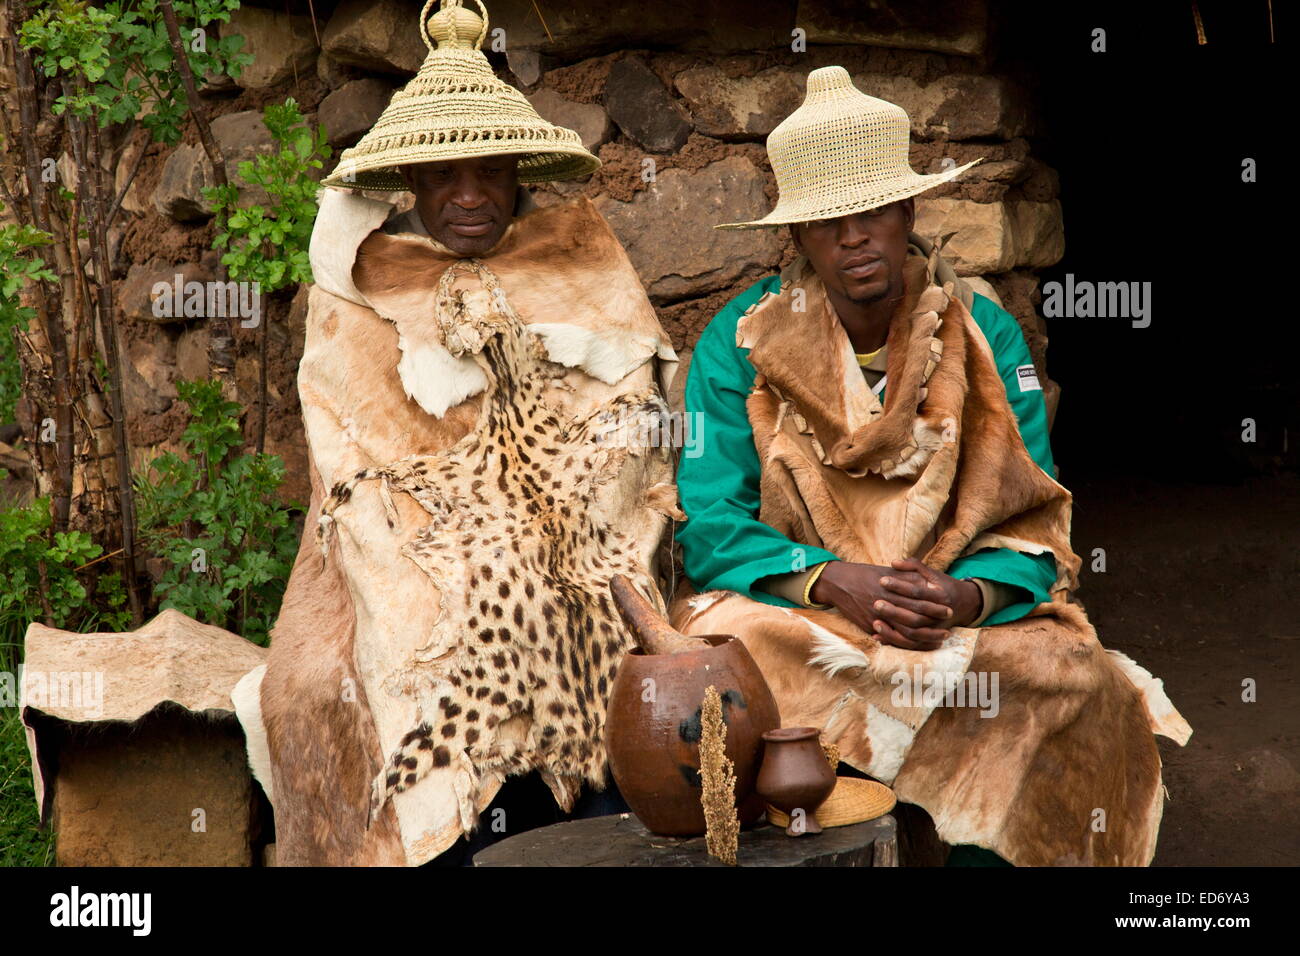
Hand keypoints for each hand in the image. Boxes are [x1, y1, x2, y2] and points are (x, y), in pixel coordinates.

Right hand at [811, 560, 953, 650]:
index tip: (948, 609)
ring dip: (924, 638)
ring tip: (938, 639)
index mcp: (892, 589)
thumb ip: (907, 576)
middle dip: (933, 625)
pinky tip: (916, 644)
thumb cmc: (863, 574)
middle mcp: (885, 604)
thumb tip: (928, 583)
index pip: (919, 600)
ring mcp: (877, 617)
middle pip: (915, 618)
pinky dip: (905, 643)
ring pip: (905, 633)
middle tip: (948, 629)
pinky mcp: (869, 626)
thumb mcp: (886, 572)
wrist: (837, 582)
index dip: (935, 606)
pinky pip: (890, 639)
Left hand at [879, 558, 982, 630]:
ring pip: (912, 634)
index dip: (899, 586)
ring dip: (892, 630)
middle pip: (915, 617)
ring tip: (874, 621)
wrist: (963, 604)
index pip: (917, 592)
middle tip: (875, 603)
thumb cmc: (942, 585)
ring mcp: (934, 629)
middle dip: (894, 611)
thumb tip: (893, 562)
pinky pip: (909, 644)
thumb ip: (914, 565)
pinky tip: (876, 634)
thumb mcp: (932, 573)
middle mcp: (939, 616)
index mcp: (940, 596)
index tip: (882, 580)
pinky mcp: (928, 639)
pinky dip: (892, 640)